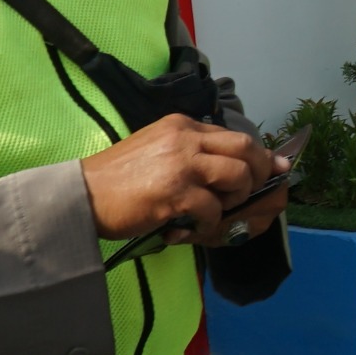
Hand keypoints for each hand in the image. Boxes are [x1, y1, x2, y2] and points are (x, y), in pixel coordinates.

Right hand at [82, 115, 276, 246]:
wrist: (80, 195)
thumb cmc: (117, 179)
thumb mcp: (157, 150)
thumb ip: (193, 153)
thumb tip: (233, 167)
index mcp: (182, 126)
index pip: (234, 136)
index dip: (259, 156)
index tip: (275, 170)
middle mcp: (185, 138)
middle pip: (246, 149)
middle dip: (260, 173)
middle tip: (251, 194)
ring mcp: (181, 164)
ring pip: (237, 176)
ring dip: (235, 200)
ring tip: (214, 212)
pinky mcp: (175, 192)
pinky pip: (213, 209)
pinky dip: (208, 223)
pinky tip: (189, 228)